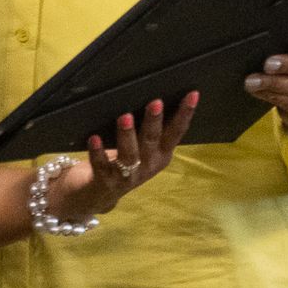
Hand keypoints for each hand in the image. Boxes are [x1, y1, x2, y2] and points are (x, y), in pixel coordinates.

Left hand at [52, 92, 197, 222]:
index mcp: (161, 154)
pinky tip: (94, 138)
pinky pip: (101, 165)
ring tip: (125, 117)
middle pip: (152, 140)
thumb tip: (156, 94)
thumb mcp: (145, 148)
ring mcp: (127, 175)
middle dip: (154, 122)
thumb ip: (151, 129)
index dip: (185, 114)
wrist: (101, 194)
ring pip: (129, 154)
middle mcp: (148, 165)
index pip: (176, 132)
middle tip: (156, 102)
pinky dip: (97, 152)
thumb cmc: (127, 161)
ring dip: (127, 135)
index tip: (193, 94)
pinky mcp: (106, 181)